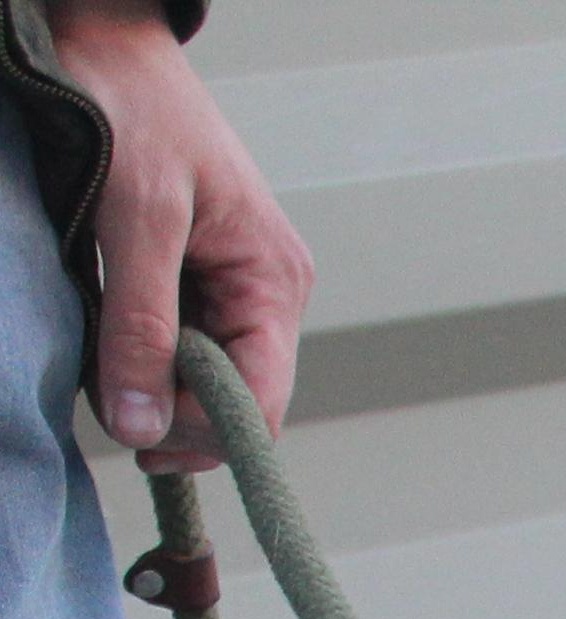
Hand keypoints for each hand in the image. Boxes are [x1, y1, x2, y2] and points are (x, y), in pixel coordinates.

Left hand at [49, 0, 311, 470]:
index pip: (261, 402)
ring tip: (102, 367)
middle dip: (176, 415)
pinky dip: (144, 354)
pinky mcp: (199, 275)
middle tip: (109, 408)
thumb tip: (140, 429)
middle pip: (238, 398)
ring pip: (207, 375)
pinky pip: (183, 341)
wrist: (102, 36)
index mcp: (273, 282)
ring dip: (155, 385)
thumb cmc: (128, 109)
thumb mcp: (133, 218)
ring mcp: (236, 285)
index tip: (141, 442)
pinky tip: (110, 339)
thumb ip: (139, 325)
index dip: (208, 435)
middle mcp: (267, 292)